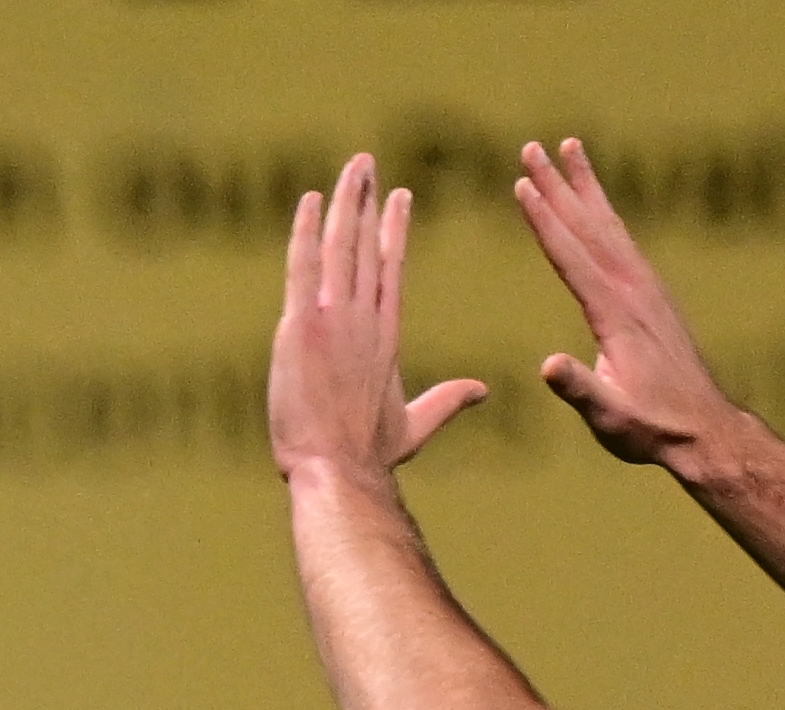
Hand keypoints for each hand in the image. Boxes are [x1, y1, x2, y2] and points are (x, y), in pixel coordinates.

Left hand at [269, 157, 486, 489]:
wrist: (340, 470)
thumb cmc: (370, 457)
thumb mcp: (414, 426)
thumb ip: (447, 401)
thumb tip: (482, 391)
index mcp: (387, 335)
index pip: (391, 269)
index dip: (393, 230)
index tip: (397, 197)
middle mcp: (366, 318)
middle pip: (368, 245)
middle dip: (367, 201)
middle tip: (365, 163)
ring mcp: (334, 319)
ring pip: (341, 245)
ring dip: (346, 201)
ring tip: (350, 167)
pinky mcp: (302, 327)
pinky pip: (303, 266)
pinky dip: (306, 231)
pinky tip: (310, 200)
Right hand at [514, 136, 727, 470]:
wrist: (703, 427)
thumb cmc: (651, 427)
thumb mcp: (610, 417)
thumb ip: (580, 388)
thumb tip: (548, 365)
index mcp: (615, 313)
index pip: (571, 256)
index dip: (544, 220)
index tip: (521, 185)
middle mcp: (632, 289)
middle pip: (587, 225)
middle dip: (557, 185)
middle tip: (531, 148)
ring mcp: (645, 287)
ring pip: (608, 223)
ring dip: (584, 186)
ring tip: (568, 148)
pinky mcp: (652, 293)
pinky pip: (622, 239)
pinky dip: (604, 212)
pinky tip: (595, 204)